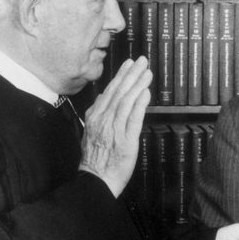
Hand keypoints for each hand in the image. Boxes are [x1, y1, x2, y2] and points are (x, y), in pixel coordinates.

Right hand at [79, 57, 151, 195]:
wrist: (95, 179)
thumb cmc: (95, 158)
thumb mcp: (91, 131)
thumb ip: (99, 113)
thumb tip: (106, 96)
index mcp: (95, 116)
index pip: (109, 91)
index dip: (120, 76)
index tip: (128, 64)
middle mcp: (104, 120)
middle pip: (119, 92)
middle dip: (131, 74)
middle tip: (141, 60)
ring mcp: (114, 129)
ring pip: (126, 101)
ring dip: (137, 85)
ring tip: (146, 72)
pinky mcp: (126, 140)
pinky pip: (133, 118)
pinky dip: (140, 104)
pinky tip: (146, 93)